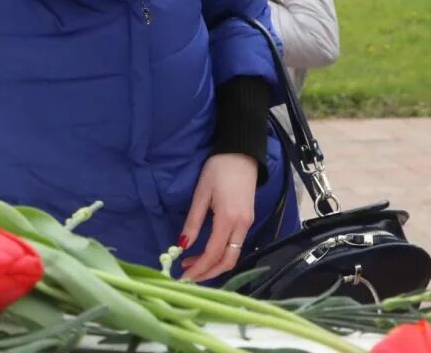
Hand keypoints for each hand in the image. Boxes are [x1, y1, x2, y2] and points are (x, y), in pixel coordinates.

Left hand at [178, 153, 258, 282]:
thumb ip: (193, 221)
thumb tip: (182, 245)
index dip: (198, 268)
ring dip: (214, 265)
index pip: (213, 253)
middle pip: (228, 261)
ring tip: (192, 264)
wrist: (242, 154)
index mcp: (229, 219)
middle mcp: (242, 226)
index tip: (182, 277)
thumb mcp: (201, 194)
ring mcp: (248, 224)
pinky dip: (221, 255)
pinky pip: (236, 246)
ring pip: (233, 255)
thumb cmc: (218, 169)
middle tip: (188, 277)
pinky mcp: (248, 220)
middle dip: (208, 273)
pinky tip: (206, 253)